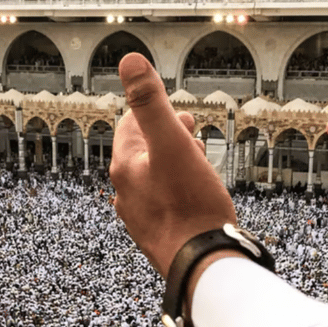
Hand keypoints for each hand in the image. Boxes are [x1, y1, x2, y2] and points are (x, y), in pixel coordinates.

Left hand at [112, 53, 236, 277]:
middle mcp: (127, 193)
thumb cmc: (190, 206)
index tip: (177, 113)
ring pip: (154, 179)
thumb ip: (150, 102)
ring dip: (174, 164)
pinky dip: (178, 190)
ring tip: (197, 159)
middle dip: (166, 137)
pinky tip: (196, 196)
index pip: (131, 127)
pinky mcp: (158, 236)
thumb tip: (129, 62)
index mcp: (125, 167)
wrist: (202, 264)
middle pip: (143, 153)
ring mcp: (141, 217)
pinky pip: (165, 203)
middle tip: (190, 130)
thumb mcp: (172, 143)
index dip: (154, 113)